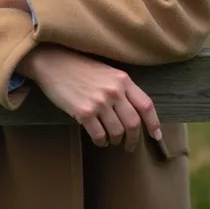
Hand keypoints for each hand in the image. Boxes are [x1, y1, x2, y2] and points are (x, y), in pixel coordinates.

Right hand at [19, 45, 161, 151]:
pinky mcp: (84, 112)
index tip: (156, 136)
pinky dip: (101, 141)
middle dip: (133, 139)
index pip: (146, 105)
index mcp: (122, 79)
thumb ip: (121, 88)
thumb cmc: (79, 67)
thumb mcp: (106, 72)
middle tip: (129, 146)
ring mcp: (99, 102)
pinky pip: (99, 136)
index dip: (153, 123)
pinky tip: (99, 138)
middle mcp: (114, 91)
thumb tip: (135, 112)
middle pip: (133, 124)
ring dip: (116, 140)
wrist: (53, 62)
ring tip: (111, 140)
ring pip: (117, 132)